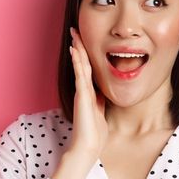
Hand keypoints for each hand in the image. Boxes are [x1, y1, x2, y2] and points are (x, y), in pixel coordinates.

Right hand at [68, 27, 108, 155]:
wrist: (88, 147)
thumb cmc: (94, 134)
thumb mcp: (101, 112)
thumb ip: (101, 101)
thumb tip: (104, 93)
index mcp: (89, 93)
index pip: (87, 69)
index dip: (85, 55)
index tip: (83, 42)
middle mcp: (83, 90)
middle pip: (81, 63)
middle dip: (79, 47)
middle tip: (75, 31)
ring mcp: (82, 92)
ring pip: (80, 66)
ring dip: (78, 49)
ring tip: (74, 34)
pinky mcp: (82, 96)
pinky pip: (80, 75)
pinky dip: (78, 62)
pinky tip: (77, 50)